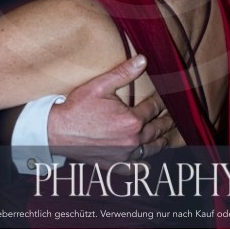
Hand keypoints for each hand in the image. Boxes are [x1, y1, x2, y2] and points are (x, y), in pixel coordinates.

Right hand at [47, 55, 173, 168]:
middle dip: (165, 122)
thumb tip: (143, 60)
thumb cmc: (77, 107)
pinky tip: (145, 162)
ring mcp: (123, 156)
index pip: (153, 109)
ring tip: (165, 136)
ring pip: (149, 151)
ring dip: (159, 142)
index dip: (161, 102)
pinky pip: (134, 168)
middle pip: (156, 130)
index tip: (165, 98)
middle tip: (172, 117)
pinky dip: (142, 164)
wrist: (57, 131)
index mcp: (131, 120)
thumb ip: (124, 73)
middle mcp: (131, 141)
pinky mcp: (113, 165)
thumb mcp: (100, 85)